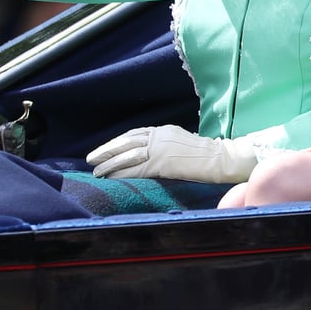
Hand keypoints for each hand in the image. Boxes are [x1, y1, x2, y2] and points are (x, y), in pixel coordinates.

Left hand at [86, 124, 262, 182]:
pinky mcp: (162, 164)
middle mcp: (159, 136)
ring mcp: (160, 150)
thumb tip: (153, 153)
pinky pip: (136, 170)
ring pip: (127, 156)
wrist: (220, 158)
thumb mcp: (183, 142)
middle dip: (107, 150)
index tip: (106, 148)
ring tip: (96, 171)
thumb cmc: (207, 154)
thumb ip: (167, 145)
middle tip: (91, 158)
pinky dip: (121, 175)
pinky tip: (111, 179)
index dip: (118, 142)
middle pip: (126, 142)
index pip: (135, 134)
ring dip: (109, 164)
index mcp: (164, 130)